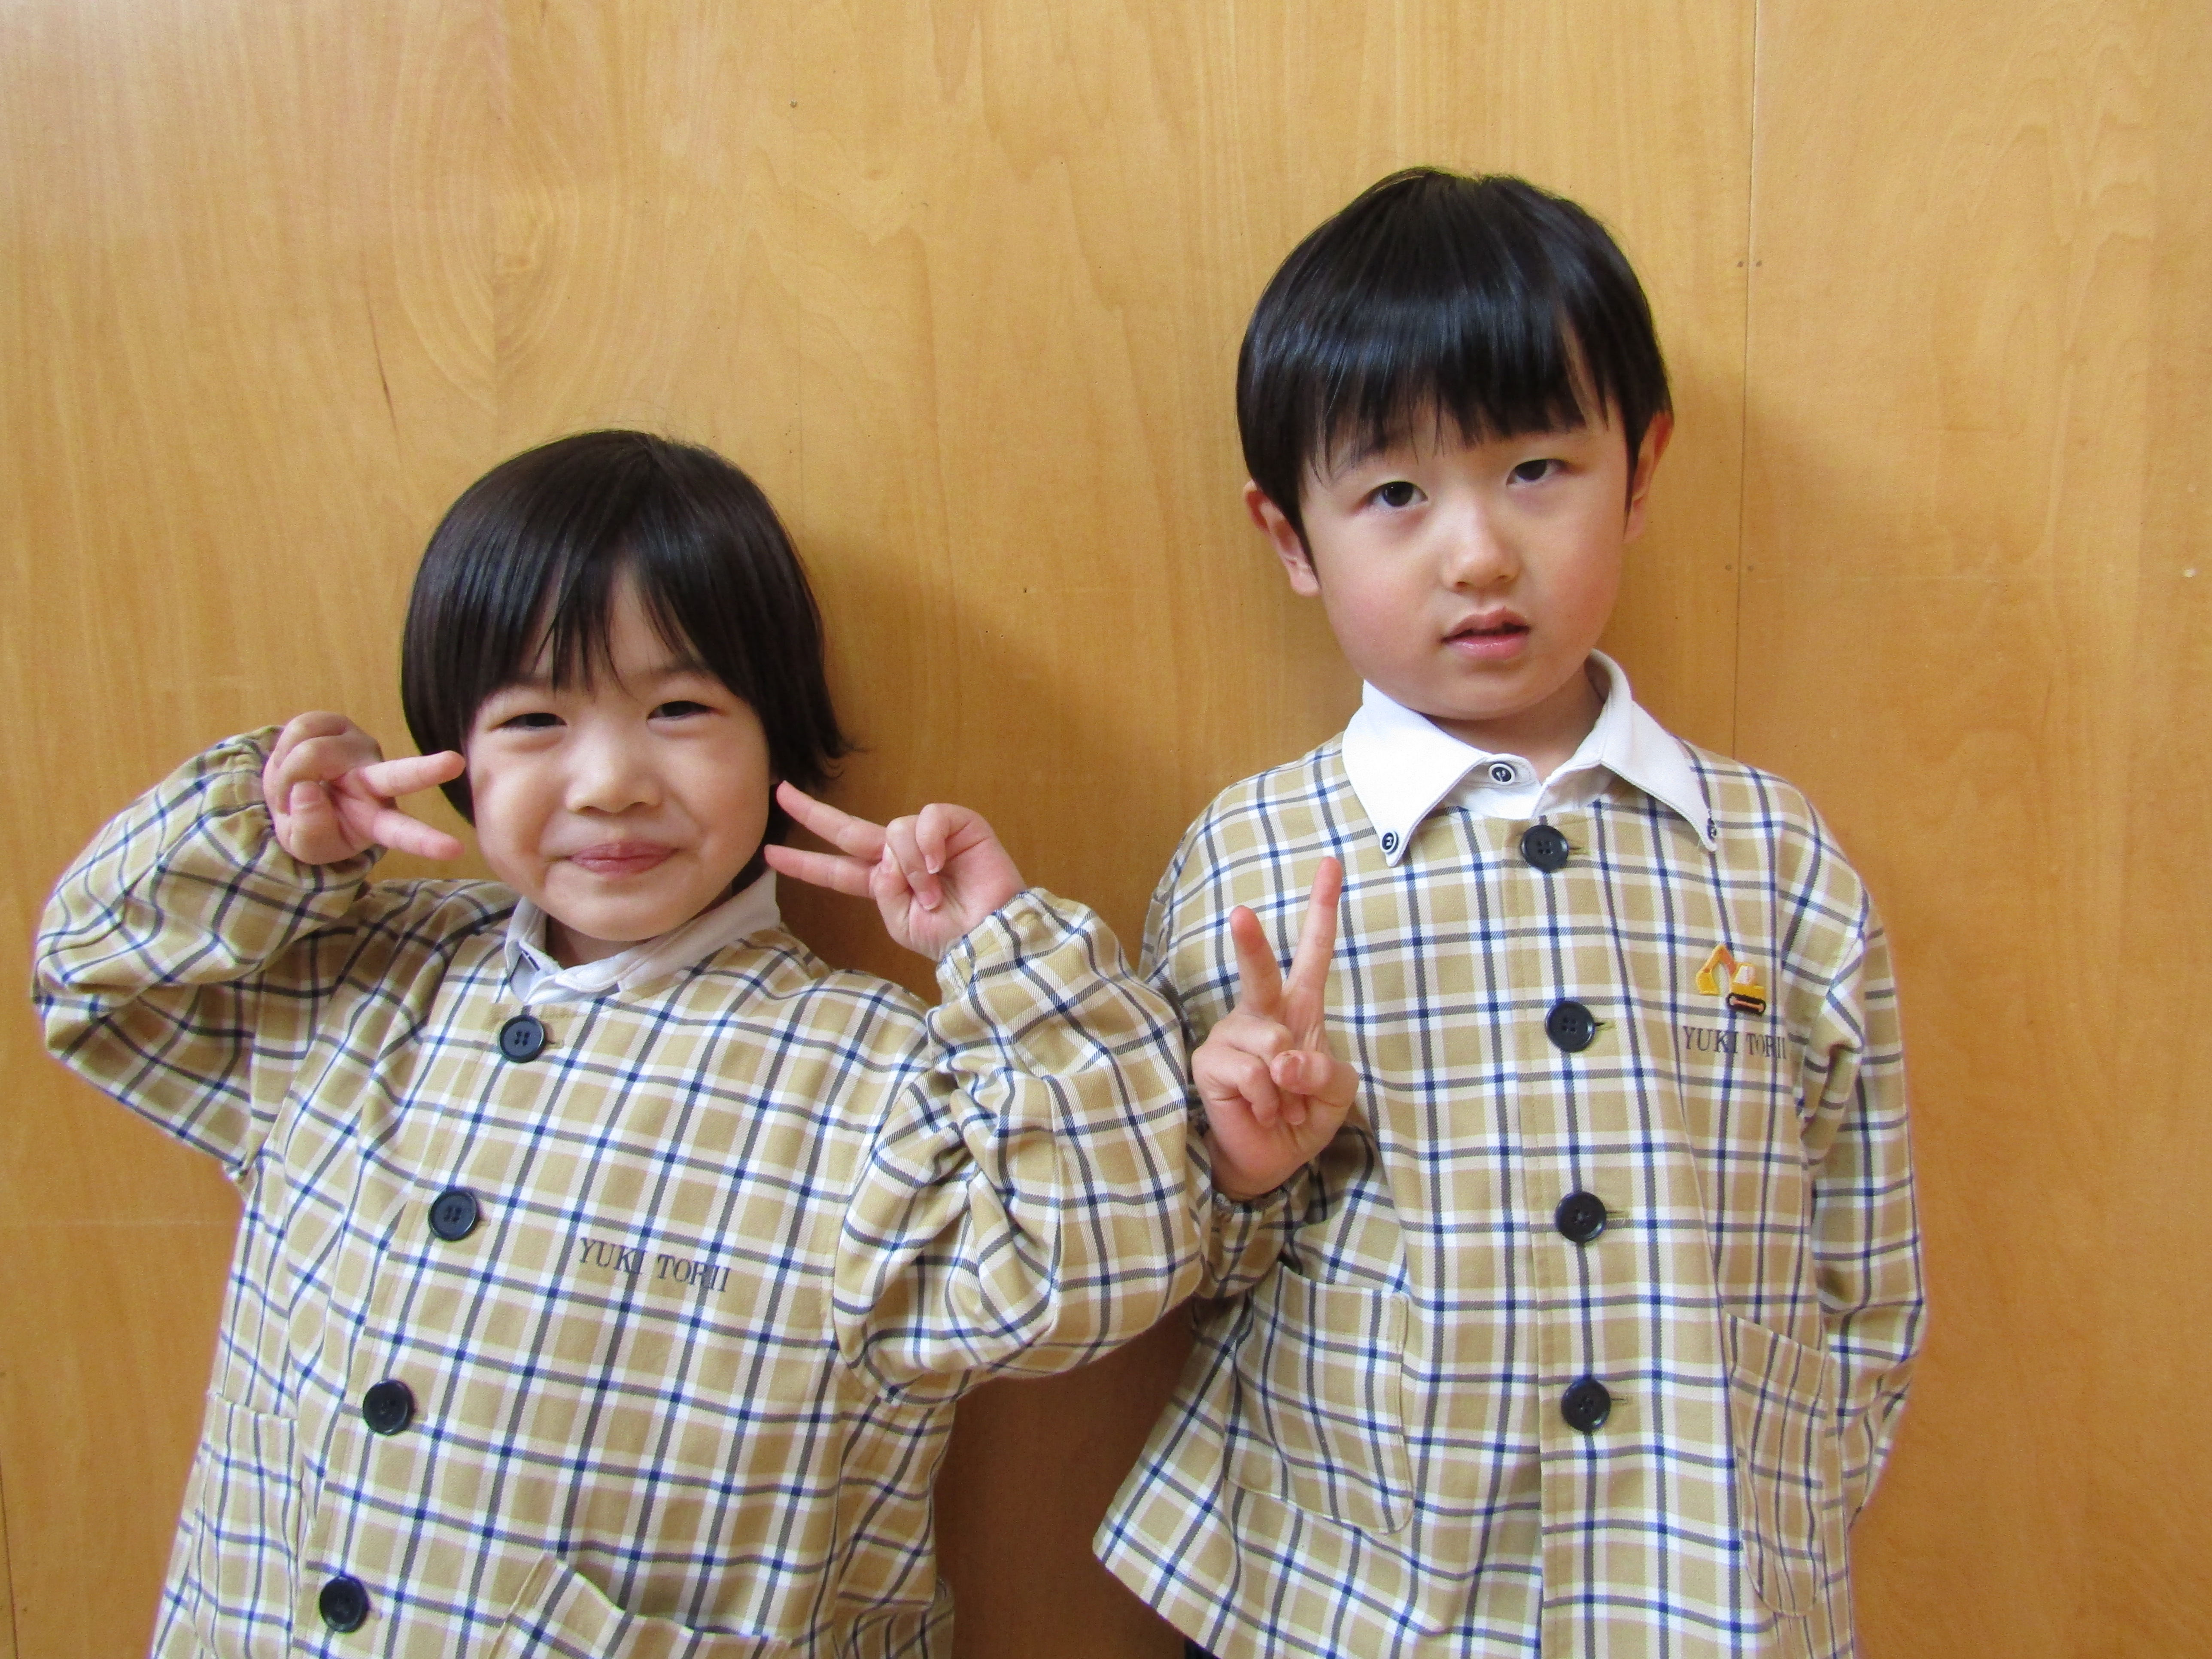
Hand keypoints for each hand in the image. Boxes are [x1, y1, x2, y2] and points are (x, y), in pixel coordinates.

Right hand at [262, 712, 466, 864]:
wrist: (289, 793)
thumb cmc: (308, 824)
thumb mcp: (304, 844)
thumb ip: (310, 828)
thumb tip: (308, 790)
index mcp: (377, 820)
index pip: (404, 833)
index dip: (426, 842)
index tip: (455, 851)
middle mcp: (378, 781)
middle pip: (400, 775)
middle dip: (428, 769)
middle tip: (456, 762)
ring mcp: (360, 748)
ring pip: (313, 753)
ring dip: (285, 775)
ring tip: (291, 787)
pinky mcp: (339, 723)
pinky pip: (300, 730)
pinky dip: (281, 751)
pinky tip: (290, 762)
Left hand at [763, 781, 1024, 959]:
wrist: (990, 936)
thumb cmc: (951, 936)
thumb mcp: (901, 924)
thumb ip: (881, 889)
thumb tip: (886, 855)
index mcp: (885, 885)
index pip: (837, 870)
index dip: (805, 863)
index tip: (770, 855)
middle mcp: (902, 857)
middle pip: (849, 830)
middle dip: (813, 812)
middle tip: (781, 791)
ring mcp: (929, 838)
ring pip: (894, 830)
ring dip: (909, 865)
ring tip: (932, 891)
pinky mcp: (958, 824)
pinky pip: (927, 817)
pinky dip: (929, 842)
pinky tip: (942, 863)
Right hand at [1193, 858, 1357, 1199]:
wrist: (1271, 1158)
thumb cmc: (1303, 1113)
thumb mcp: (1335, 1092)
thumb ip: (1325, 1071)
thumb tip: (1284, 1060)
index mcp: (1299, 1009)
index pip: (1313, 952)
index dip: (1322, 908)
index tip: (1332, 864)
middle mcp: (1262, 1014)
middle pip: (1260, 971)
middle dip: (1251, 941)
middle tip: (1241, 915)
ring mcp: (1232, 1036)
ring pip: (1269, 1043)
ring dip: (1286, 1084)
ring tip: (1282, 1102)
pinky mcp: (1210, 1064)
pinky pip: (1251, 1075)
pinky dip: (1267, 1100)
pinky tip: (1262, 1110)